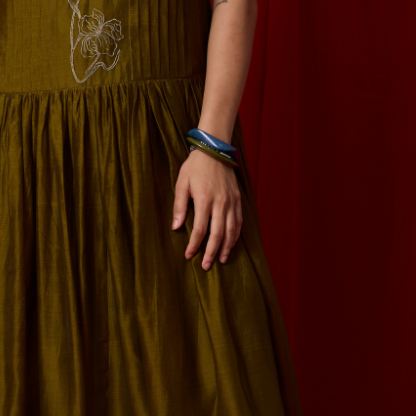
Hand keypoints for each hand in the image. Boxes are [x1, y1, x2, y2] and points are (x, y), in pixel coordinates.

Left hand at [172, 149, 242, 267]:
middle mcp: (221, 203)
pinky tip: (231, 244)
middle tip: (206, 266)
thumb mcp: (181, 183)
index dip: (194, 245)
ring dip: (226, 247)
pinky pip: (239, 222)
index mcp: (204, 199)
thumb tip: (176, 227)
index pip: (200, 229)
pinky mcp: (238, 200)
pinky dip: (235, 235)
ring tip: (221, 260)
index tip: (188, 255)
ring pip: (231, 230)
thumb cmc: (195, 167)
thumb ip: (179, 206)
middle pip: (217, 234)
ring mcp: (231, 202)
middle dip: (211, 252)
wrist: (215, 150)